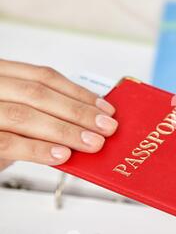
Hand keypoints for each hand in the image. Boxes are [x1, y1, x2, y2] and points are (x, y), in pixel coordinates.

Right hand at [0, 59, 117, 167]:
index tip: (106, 108)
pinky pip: (8, 142)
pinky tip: (62, 156)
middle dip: (78, 112)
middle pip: (38, 94)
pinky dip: (38, 150)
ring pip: (25, 115)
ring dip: (65, 131)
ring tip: (93, 143)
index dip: (78, 92)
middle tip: (107, 128)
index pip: (44, 77)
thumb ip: (43, 113)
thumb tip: (89, 122)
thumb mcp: (17, 115)